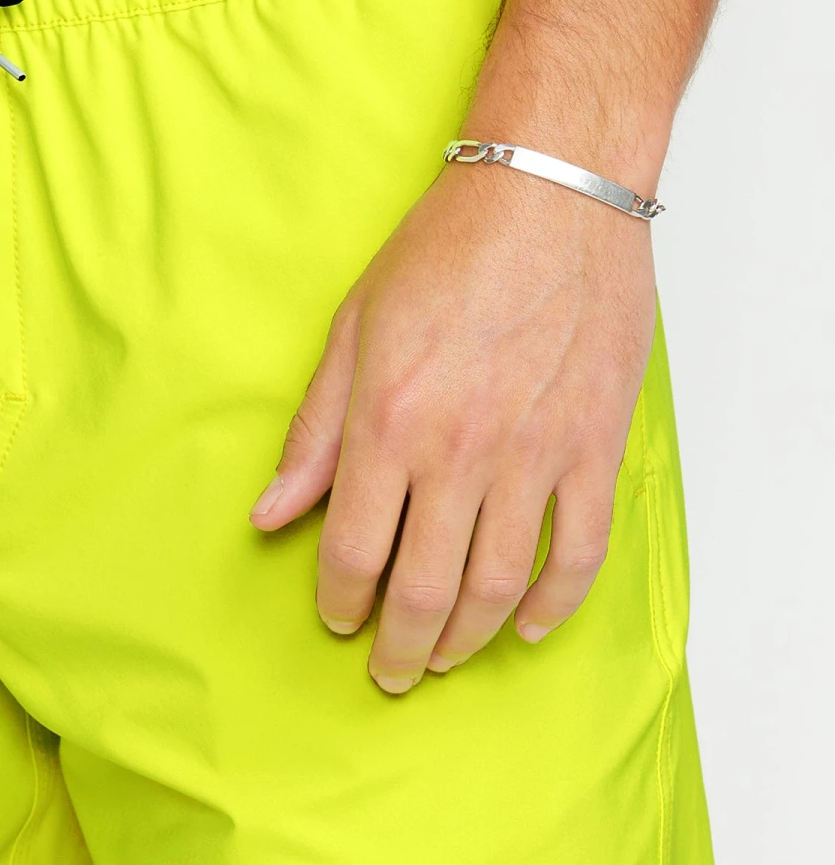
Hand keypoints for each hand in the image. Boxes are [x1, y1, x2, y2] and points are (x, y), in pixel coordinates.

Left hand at [251, 161, 656, 693]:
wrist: (552, 193)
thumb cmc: (448, 250)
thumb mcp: (352, 331)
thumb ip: (313, 433)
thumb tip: (270, 513)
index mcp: (389, 424)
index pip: (354, 551)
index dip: (341, 602)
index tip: (338, 618)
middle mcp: (460, 452)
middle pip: (423, 590)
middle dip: (399, 646)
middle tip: (389, 671)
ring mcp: (534, 454)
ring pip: (498, 587)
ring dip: (467, 639)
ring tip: (444, 657)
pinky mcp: (594, 446)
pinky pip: (578, 551)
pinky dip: (555, 603)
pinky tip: (529, 626)